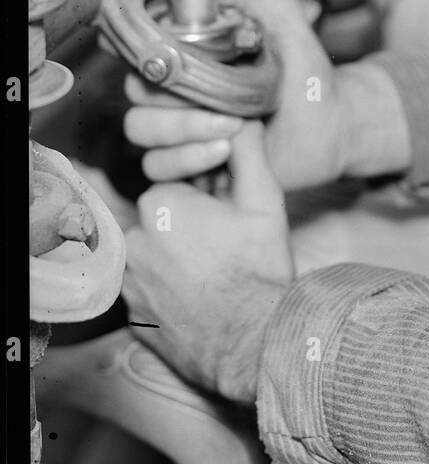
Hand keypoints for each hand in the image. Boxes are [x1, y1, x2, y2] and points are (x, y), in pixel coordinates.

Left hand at [121, 121, 291, 402]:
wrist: (254, 345)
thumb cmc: (260, 272)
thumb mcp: (265, 204)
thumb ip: (248, 153)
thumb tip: (242, 119)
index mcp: (161, 203)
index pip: (176, 184)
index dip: (206, 197)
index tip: (228, 215)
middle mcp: (134, 238)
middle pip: (160, 216)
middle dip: (188, 224)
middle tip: (223, 245)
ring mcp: (127, 278)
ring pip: (151, 249)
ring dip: (175, 253)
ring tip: (212, 272)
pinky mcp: (129, 311)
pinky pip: (144, 284)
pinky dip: (166, 284)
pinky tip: (197, 293)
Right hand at [123, 0, 344, 191]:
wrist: (331, 131)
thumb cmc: (308, 78)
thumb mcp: (285, 22)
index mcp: (189, 54)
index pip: (139, 48)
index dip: (141, 50)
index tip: (168, 57)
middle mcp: (177, 89)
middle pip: (135, 91)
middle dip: (172, 100)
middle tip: (221, 106)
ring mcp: (179, 129)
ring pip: (140, 130)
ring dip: (181, 131)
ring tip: (232, 130)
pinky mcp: (187, 164)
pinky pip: (159, 166)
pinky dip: (188, 159)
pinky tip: (227, 153)